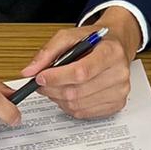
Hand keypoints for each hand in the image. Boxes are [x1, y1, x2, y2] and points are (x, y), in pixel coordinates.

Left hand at [18, 7, 140, 119]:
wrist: (116, 46)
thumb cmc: (95, 41)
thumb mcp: (71, 35)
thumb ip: (48, 51)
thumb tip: (30, 71)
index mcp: (111, 51)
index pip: (81, 72)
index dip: (57, 77)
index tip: (40, 77)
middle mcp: (119, 72)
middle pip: (77, 92)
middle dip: (52, 89)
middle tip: (43, 83)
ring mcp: (120, 91)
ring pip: (77, 105)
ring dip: (59, 99)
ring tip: (56, 87)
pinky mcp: (117, 104)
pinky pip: (84, 113)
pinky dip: (69, 107)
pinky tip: (68, 94)